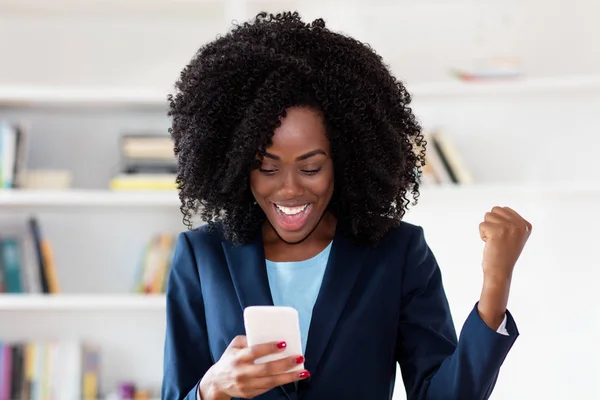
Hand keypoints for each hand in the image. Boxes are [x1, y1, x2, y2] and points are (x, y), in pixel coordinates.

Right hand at [200, 335, 308, 399]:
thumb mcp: (234, 346)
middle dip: (285, 364)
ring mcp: (246, 385)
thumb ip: (248, 339)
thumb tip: (267, 334)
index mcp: (238, 357)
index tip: (284, 344)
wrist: (217, 382)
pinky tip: (292, 377)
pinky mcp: (250, 394)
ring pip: (271, 382)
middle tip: (300, 358)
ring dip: (289, 377)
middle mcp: (242, 372)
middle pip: (266, 369)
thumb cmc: (229, 359)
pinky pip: (268, 388)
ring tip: (303, 372)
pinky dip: (281, 382)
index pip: (255, 352)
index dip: (269, 348)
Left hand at [477, 206, 530, 329]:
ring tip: (494, 241)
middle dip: (491, 224)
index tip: (504, 237)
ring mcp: (510, 227)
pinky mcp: (498, 231)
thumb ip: (511, 221)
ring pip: (487, 216)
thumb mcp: (514, 236)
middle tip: (498, 239)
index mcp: (526, 225)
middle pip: (495, 210)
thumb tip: (500, 208)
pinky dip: (482, 235)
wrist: (500, 272)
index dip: (499, 223)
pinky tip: (490, 244)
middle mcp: (520, 225)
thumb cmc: (504, 254)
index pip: (504, 209)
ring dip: (487, 229)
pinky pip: (482, 225)